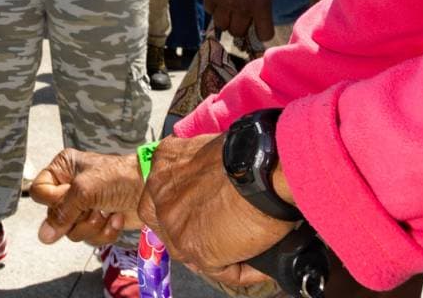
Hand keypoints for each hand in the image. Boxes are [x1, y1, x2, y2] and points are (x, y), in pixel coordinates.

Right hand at [30, 148, 145, 245]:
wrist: (152, 190)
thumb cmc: (118, 179)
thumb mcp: (84, 190)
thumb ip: (61, 213)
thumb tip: (43, 236)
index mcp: (63, 169)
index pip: (39, 192)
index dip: (53, 201)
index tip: (71, 197)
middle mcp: (70, 187)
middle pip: (55, 217)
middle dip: (78, 216)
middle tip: (94, 205)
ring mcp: (84, 206)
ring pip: (73, 232)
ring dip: (93, 225)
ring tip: (107, 211)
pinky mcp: (99, 221)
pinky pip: (90, 238)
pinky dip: (106, 231)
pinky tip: (116, 218)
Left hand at [140, 133, 294, 292]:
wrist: (263, 167)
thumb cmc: (251, 155)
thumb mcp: (213, 150)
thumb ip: (201, 169)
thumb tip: (215, 186)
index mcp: (165, 162)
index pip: (159, 195)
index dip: (179, 209)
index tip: (201, 215)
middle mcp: (160, 192)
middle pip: (168, 226)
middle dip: (192, 235)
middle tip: (223, 237)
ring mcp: (173, 222)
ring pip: (191, 252)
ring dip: (220, 255)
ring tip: (250, 250)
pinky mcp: (194, 248)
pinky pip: (221, 270)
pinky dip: (244, 270)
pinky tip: (261, 264)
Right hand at [203, 0, 275, 41]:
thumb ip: (265, 1)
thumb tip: (258, 14)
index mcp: (260, 3)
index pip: (263, 34)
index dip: (263, 33)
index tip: (261, 28)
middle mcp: (241, 6)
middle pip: (238, 33)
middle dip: (242, 28)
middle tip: (242, 19)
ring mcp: (223, 1)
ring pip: (221, 25)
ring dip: (226, 21)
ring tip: (229, 11)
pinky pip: (210, 10)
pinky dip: (215, 8)